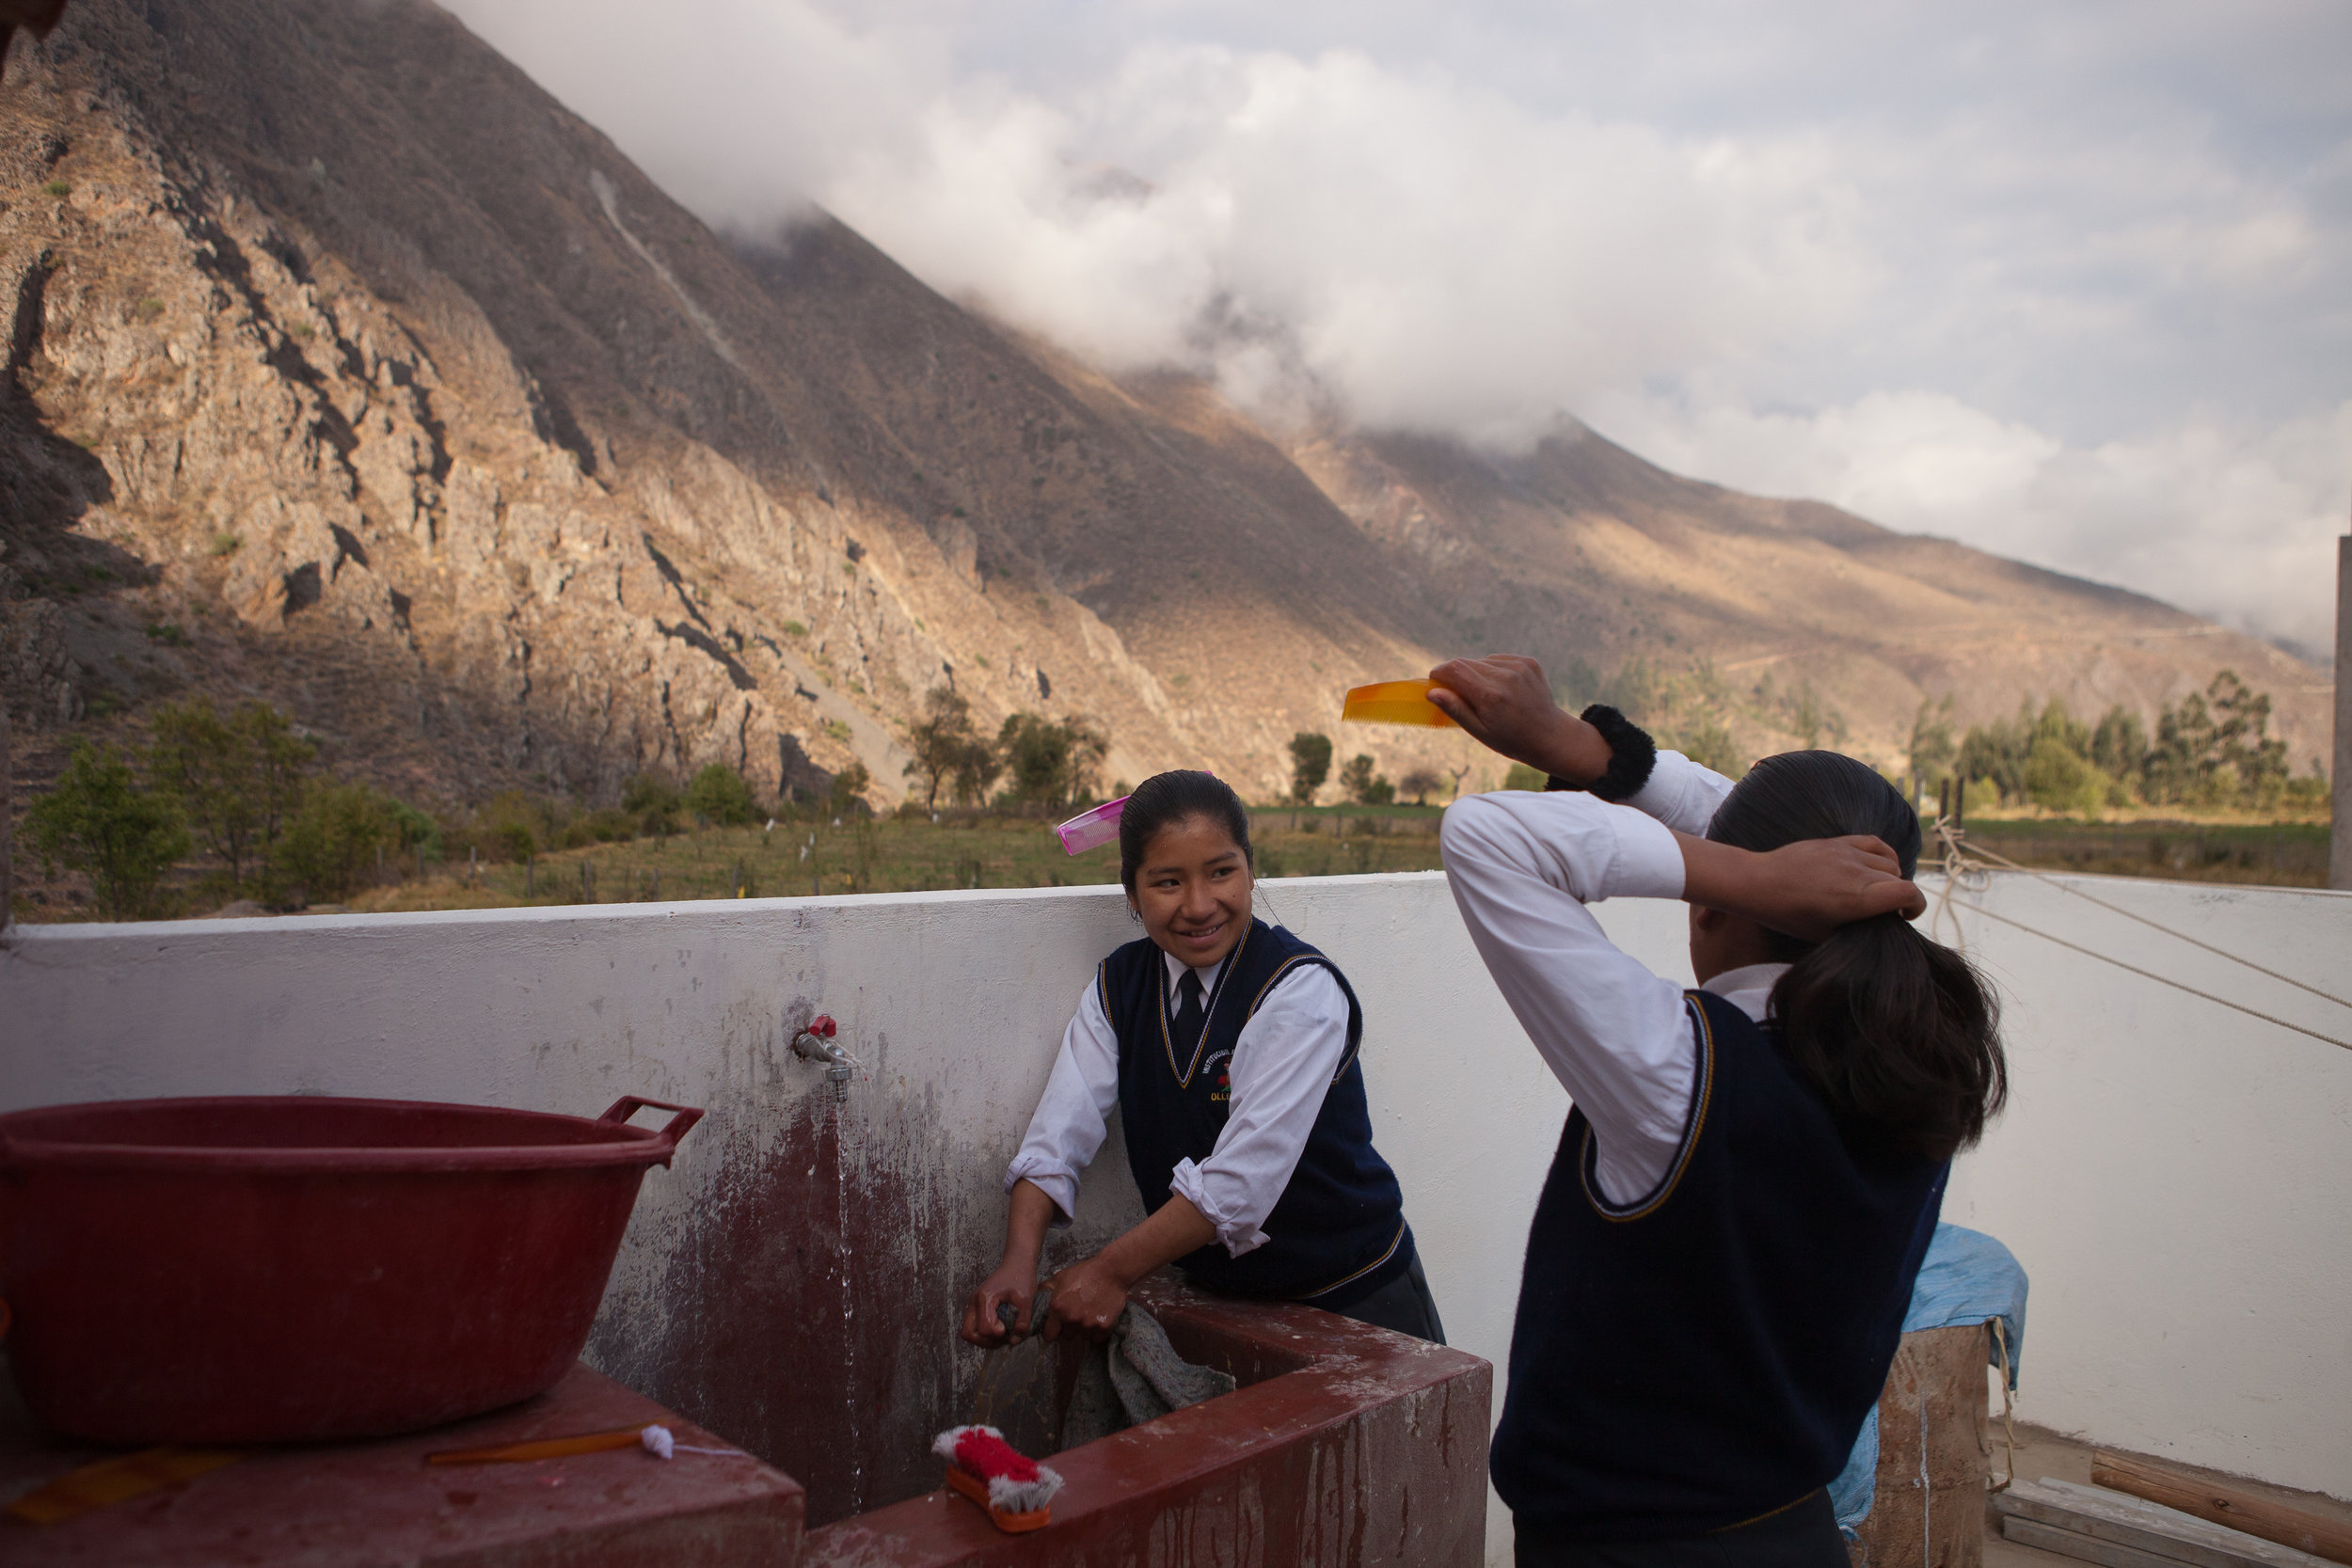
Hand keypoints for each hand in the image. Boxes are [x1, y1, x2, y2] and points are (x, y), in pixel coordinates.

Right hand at [960, 1259, 1037, 1346]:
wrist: (1017, 1262)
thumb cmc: (1021, 1276)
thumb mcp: (1026, 1299)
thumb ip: (1022, 1321)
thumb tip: (1015, 1341)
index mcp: (984, 1298)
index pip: (983, 1329)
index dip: (997, 1334)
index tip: (1008, 1328)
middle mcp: (974, 1302)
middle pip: (968, 1333)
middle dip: (986, 1341)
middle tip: (1003, 1337)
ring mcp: (974, 1305)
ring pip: (970, 1332)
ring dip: (986, 1339)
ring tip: (1003, 1334)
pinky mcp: (978, 1307)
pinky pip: (976, 1326)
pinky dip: (986, 1333)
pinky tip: (1002, 1329)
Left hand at [1039, 1258, 1127, 1343]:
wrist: (1111, 1271)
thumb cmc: (1084, 1272)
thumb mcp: (1060, 1277)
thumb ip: (1045, 1290)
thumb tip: (1033, 1301)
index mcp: (1057, 1309)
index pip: (1049, 1335)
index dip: (1052, 1331)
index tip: (1057, 1328)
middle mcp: (1071, 1319)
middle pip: (1067, 1336)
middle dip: (1070, 1328)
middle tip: (1078, 1314)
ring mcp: (1088, 1325)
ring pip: (1083, 1337)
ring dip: (1085, 1329)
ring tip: (1090, 1313)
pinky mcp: (1104, 1327)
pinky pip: (1097, 1339)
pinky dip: (1098, 1331)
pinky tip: (1099, 1317)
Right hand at [1425, 656, 1610, 782]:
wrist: (1550, 736)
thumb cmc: (1511, 739)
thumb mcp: (1480, 731)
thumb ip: (1455, 709)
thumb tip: (1432, 692)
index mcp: (1491, 695)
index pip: (1454, 669)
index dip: (1439, 673)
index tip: (1434, 682)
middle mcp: (1505, 676)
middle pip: (1465, 663)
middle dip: (1455, 675)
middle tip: (1459, 695)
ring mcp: (1519, 666)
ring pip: (1482, 661)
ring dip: (1476, 673)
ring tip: (1488, 696)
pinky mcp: (1529, 662)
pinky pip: (1498, 659)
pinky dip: (1493, 670)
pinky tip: (1503, 689)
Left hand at [1684, 832, 1924, 940]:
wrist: (1760, 883)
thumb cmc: (1789, 915)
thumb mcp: (1825, 933)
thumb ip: (1857, 926)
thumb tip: (1876, 925)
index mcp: (1858, 898)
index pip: (1908, 893)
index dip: (1916, 906)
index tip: (1904, 918)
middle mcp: (1858, 872)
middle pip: (1899, 879)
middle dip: (1900, 896)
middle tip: (1886, 911)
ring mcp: (1848, 853)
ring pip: (1889, 862)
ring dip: (1890, 877)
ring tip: (1877, 891)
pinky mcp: (1838, 842)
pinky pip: (1875, 843)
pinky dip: (1883, 855)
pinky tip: (1876, 867)